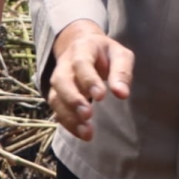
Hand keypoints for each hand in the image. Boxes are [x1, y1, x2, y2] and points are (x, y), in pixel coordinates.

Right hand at [48, 20, 133, 141]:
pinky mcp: (58, 94)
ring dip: (69, 116)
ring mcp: (58, 80)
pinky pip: (57, 110)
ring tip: (87, 133)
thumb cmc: (105, 53)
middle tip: (88, 115)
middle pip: (61, 81)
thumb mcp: (119, 54)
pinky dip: (67, 123)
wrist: (81, 44)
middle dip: (73, 100)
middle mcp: (65, 64)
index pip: (81, 64)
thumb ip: (122, 72)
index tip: (101, 97)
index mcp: (82, 49)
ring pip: (55, 98)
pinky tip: (81, 133)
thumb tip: (122, 94)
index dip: (89, 80)